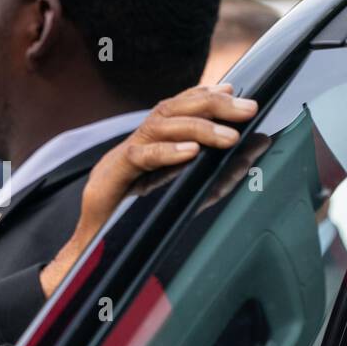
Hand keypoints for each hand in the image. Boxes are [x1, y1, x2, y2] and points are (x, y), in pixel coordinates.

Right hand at [39, 84, 258, 296]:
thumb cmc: (138, 228)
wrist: (95, 256)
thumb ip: (216, 178)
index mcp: (147, 146)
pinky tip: (191, 152)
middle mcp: (133, 146)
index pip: (174, 108)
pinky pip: (139, 157)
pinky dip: (166, 152)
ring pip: (157, 126)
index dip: (201, 95)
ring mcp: (119, 159)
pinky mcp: (108, 179)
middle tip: (247, 108)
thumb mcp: (185, 198)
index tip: (232, 90)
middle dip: (211, 105)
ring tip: (229, 136)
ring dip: (197, 127)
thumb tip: (252, 157)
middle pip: (169, 109)